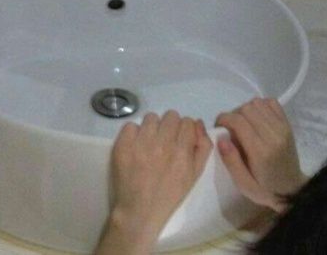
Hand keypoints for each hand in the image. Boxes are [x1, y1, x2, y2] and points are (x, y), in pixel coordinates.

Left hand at [96, 111, 211, 253]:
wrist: (139, 211)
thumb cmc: (169, 194)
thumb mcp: (195, 175)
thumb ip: (203, 147)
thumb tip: (198, 123)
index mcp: (182, 152)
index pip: (187, 122)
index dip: (184, 130)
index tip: (179, 139)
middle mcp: (162, 144)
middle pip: (170, 115)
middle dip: (169, 127)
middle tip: (164, 141)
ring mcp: (141, 143)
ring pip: (151, 118)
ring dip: (152, 128)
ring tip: (149, 143)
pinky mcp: (123, 145)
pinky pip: (130, 125)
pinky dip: (133, 134)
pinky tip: (135, 147)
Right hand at [215, 98, 305, 212]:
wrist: (293, 189)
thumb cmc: (265, 189)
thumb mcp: (244, 184)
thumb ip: (231, 162)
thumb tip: (220, 139)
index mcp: (261, 152)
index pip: (238, 121)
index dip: (223, 119)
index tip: (219, 129)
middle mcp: (273, 135)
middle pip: (246, 108)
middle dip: (233, 115)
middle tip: (230, 129)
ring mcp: (282, 127)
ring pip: (257, 103)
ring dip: (245, 110)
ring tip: (243, 125)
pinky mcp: (287, 123)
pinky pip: (271, 102)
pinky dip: (260, 106)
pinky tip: (256, 119)